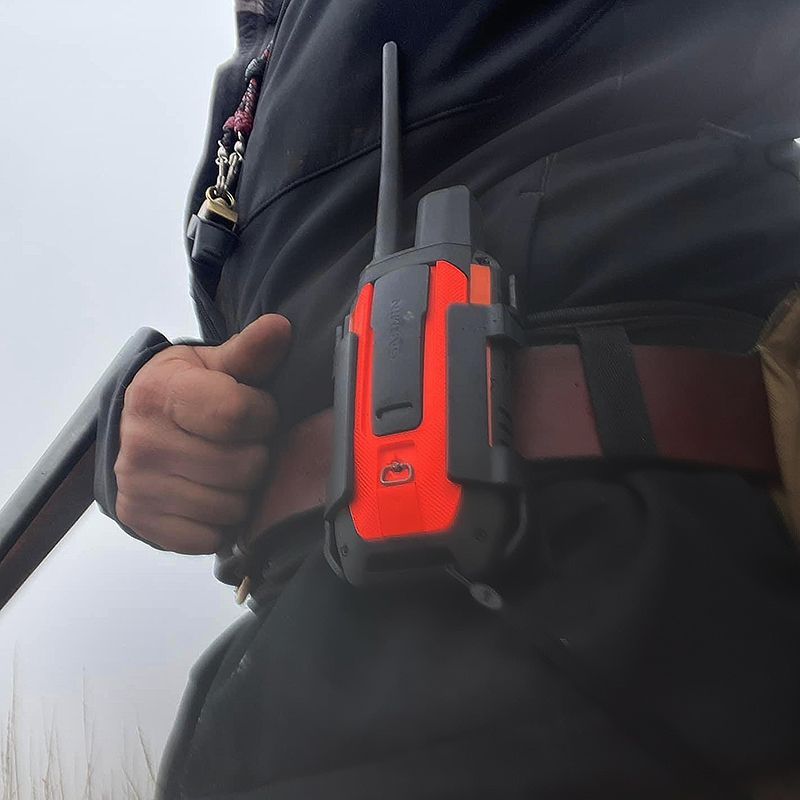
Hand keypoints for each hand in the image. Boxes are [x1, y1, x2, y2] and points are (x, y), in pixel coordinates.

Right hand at [114, 314, 290, 553]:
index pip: (237, 414)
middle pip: (242, 467)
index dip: (264, 415)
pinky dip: (221, 523)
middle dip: (256, 455)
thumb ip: (250, 352)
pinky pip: (208, 539)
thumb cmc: (184, 392)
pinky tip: (213, 496)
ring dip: (243, 492)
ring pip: (231, 507)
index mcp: (162, 394)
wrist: (133, 426)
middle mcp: (142, 442)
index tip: (259, 412)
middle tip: (243, 444)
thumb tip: (280, 328)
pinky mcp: (141, 521)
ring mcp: (138, 486)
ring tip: (230, 469)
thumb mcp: (214, 365)